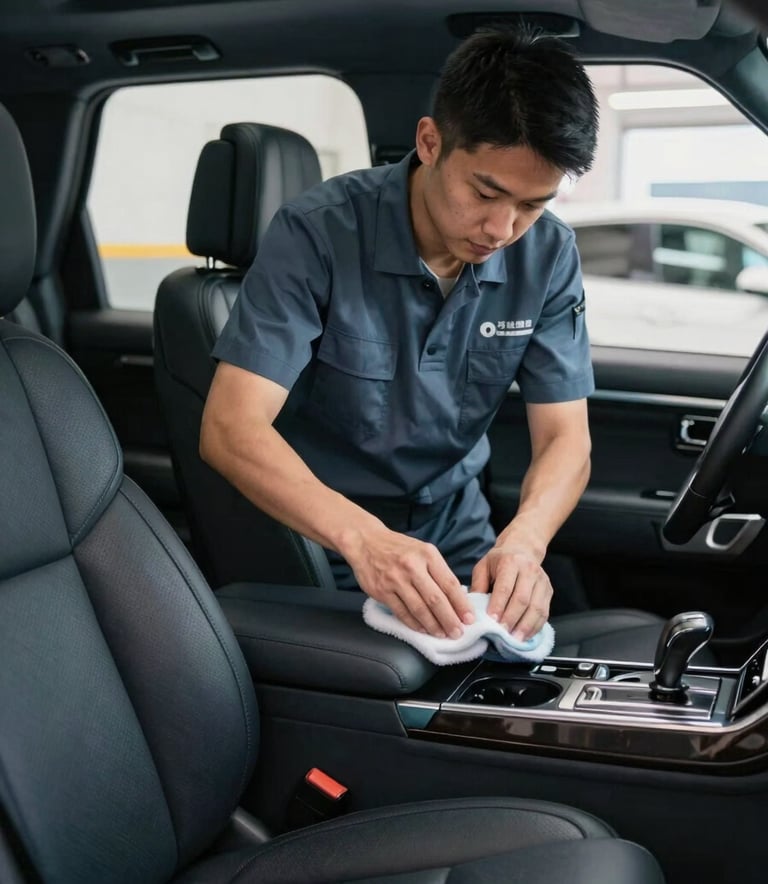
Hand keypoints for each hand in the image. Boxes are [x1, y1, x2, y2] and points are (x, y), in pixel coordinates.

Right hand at [346, 526, 474, 637]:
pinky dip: (414, 624)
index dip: (461, 604)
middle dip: (449, 619)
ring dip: (433, 625)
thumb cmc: (398, 548)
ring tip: (442, 634)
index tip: (469, 618)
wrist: (366, 541)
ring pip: (419, 609)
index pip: (449, 583)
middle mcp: (412, 566)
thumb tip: (456, 598)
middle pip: (436, 599)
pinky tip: (423, 629)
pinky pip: (402, 612)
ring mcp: (395, 580)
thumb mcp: (422, 550)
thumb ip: (438, 571)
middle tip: (458, 633)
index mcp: (427, 555)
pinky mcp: (382, 591)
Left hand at [470, 544, 552, 640]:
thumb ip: (478, 585)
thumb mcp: (483, 566)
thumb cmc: (499, 561)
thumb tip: (473, 608)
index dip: (499, 605)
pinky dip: (535, 626)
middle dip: (512, 619)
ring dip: (525, 626)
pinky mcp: (549, 591)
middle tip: (502, 633)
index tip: (492, 620)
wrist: (522, 549)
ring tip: (515, 639)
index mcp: (510, 562)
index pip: (505, 587)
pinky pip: (544, 612)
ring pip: (536, 607)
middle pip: (522, 599)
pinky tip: (526, 636)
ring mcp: (542, 581)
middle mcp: (529, 570)